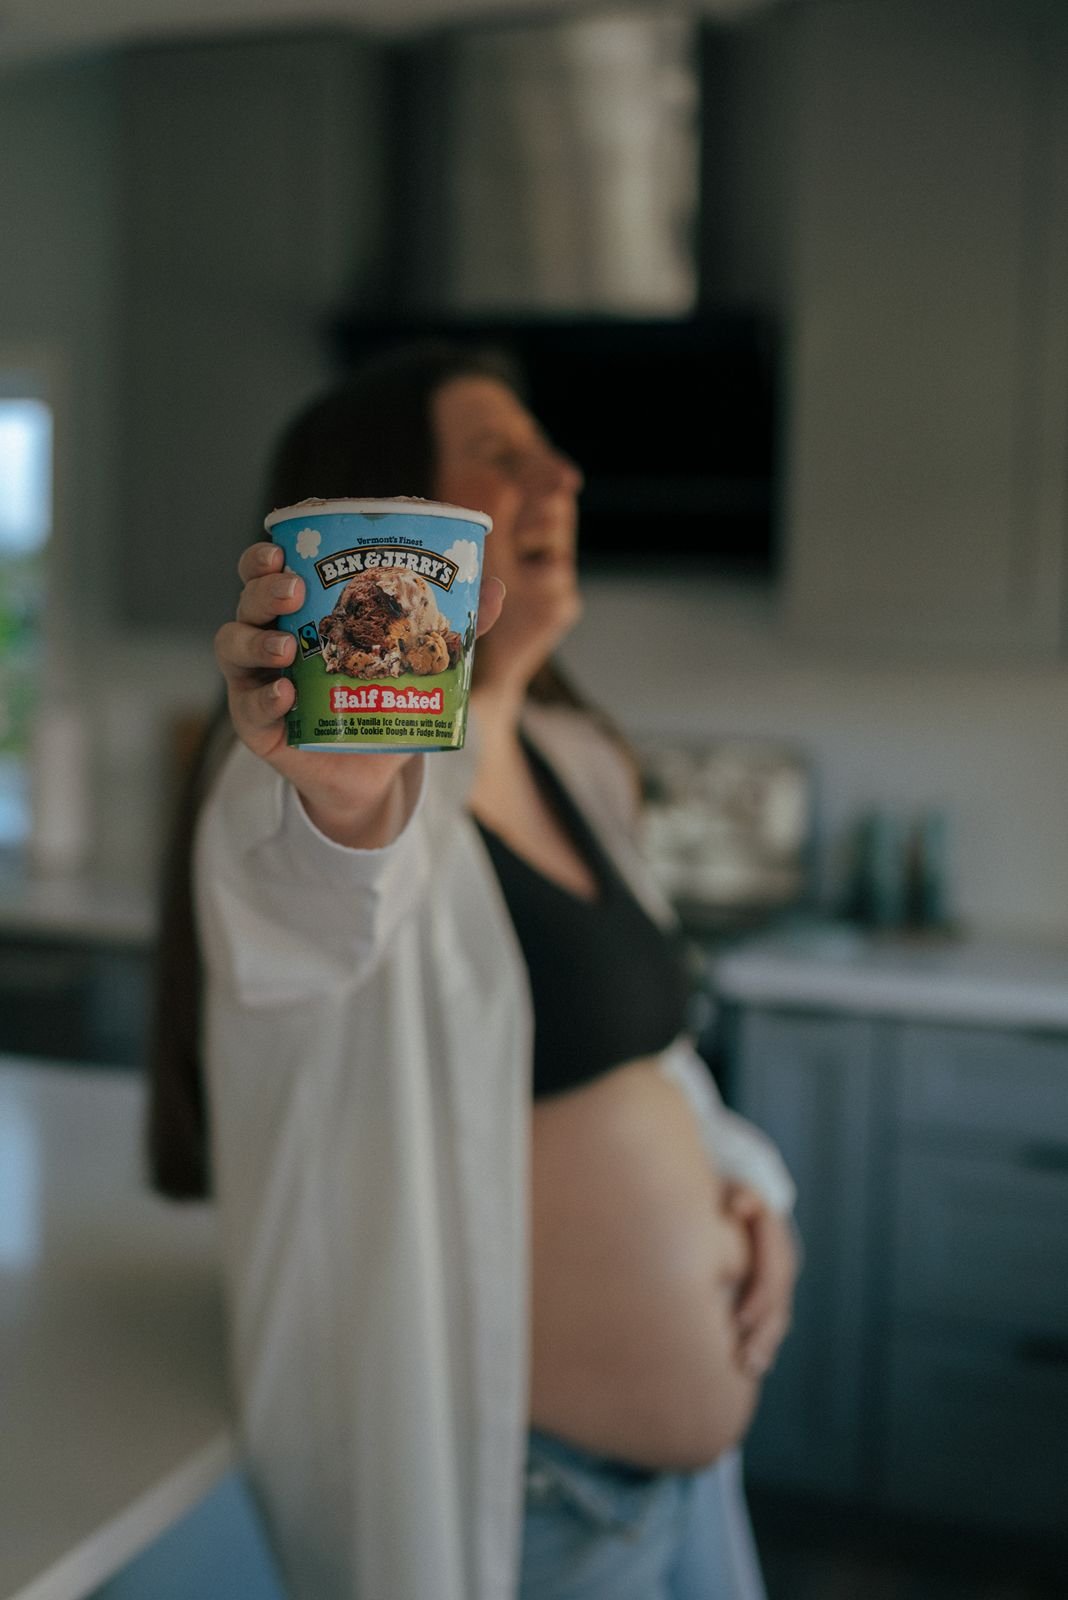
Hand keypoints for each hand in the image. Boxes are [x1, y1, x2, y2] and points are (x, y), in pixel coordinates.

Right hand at [214, 541, 504, 844]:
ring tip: (289, 645)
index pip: (268, 571)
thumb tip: (494, 588)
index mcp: (300, 611)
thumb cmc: (386, 703)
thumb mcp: (419, 664)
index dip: (266, 554)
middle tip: (294, 587)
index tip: (282, 545)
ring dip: (257, 640)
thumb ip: (452, 628)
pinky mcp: (257, 726)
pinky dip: (264, 699)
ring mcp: (258, 681)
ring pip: (233, 646)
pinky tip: (286, 693)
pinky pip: (248, 707)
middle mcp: (270, 638)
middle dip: (263, 587)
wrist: (373, 773)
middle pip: (247, 599)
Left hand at [723, 1183, 799, 1378]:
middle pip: (778, 1300)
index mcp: (775, 1238)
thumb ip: (740, 1197)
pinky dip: (764, 1342)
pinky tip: (754, 1365)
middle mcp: (783, 1262)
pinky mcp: (771, 1292)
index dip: (759, 1297)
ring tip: (749, 1367)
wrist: (737, 1195)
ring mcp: (780, 1279)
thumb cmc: (727, 1193)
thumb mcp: (733, 1188)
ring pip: (778, 1315)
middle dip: (763, 1330)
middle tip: (744, 1356)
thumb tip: (738, 1205)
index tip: (739, 1319)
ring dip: (765, 1342)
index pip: (773, 1273)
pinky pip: (772, 1320)